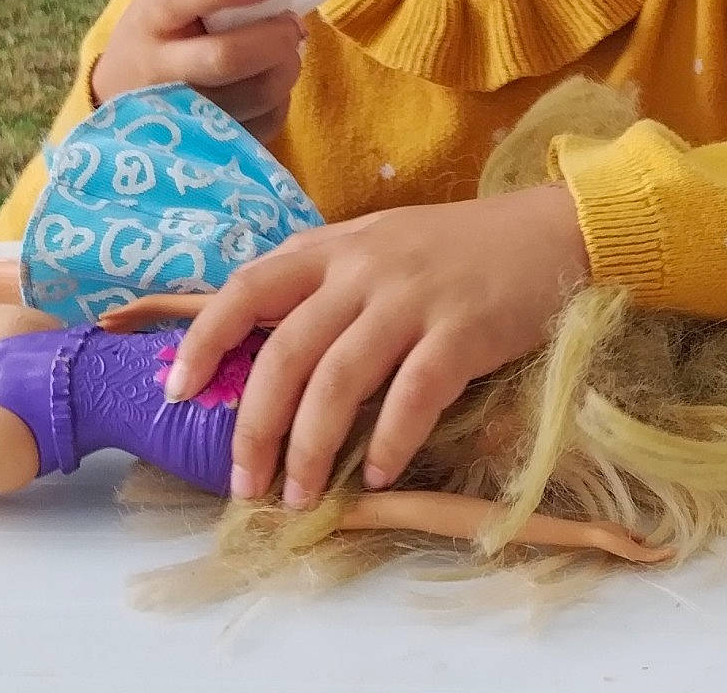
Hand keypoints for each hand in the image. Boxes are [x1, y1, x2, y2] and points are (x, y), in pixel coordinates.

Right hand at [90, 0, 302, 140]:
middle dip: (276, 38)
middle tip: (291, 25)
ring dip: (286, 67)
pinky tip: (267, 82)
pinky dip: (280, 98)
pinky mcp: (207, 146)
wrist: (118, 92)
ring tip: (285, 52)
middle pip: (228, 58)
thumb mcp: (167, 0)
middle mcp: (160, 71)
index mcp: (151, 18)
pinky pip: (264, 122)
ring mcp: (182, 116)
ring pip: (256, 94)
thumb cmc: (159, 34)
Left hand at [159, 183, 590, 506]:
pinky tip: (377, 475)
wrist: (549, 232)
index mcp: (335, 248)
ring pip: (339, 379)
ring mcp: (413, 298)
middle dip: (255, 424)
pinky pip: (413, 395)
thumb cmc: (457, 250)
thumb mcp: (380, 247)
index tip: (178, 393)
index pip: (248, 286)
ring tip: (300, 494)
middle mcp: (365, 269)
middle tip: (244, 483)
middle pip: (286, 349)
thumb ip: (327, 285)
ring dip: (311, 446)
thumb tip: (263, 353)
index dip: (206, 339)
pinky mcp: (462, 330)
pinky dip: (388, 442)